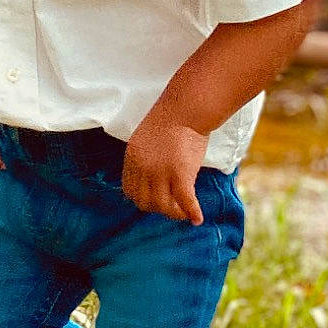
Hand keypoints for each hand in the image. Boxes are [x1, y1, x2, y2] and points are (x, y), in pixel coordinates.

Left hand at [122, 109, 207, 224]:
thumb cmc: (173, 119)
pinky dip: (192, 212)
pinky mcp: (180, 174)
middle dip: (158, 207)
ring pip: (163, 206)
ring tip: (184, 214)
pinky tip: (197, 219)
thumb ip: (145, 158)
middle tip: (172, 206)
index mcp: (132, 158)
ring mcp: (160, 172)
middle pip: (145, 202)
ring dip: (174, 213)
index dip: (142, 198)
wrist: (188, 108)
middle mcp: (142, 168)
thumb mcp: (147, 138)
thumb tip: (152, 179)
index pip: (130, 191)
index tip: (155, 200)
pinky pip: (184, 201)